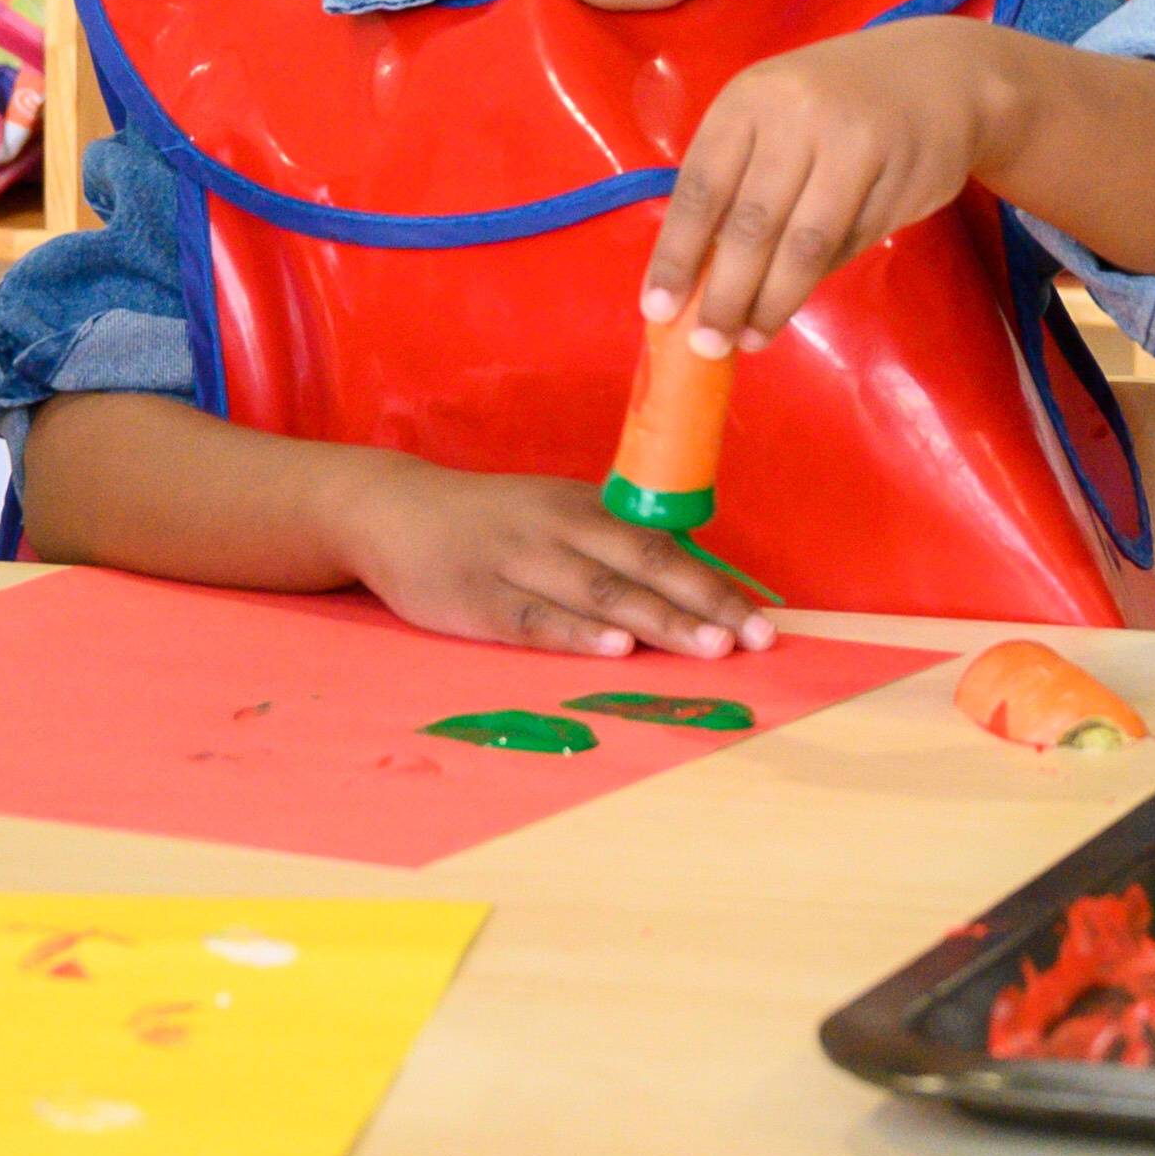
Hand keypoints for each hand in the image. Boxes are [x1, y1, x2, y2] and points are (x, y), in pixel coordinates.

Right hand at [345, 461, 771, 660]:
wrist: (392, 510)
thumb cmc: (489, 520)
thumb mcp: (553, 513)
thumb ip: (610, 542)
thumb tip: (690, 574)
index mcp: (583, 507)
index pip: (662, 545)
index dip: (714, 583)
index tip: (762, 618)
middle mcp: (559, 529)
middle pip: (642, 565)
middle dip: (704, 603)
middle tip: (753, 638)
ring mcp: (518, 562)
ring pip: (598, 591)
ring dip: (657, 619)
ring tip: (706, 646)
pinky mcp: (479, 599)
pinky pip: (535, 618)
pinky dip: (577, 632)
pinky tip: (614, 648)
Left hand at [643, 18, 1014, 352]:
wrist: (938, 72)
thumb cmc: (830, 100)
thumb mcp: (772, 113)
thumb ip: (736, 176)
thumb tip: (695, 274)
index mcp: (752, 97)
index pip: (703, 187)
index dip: (676, 253)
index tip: (657, 309)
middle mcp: (801, 115)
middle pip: (752, 224)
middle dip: (724, 294)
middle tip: (706, 345)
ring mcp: (857, 145)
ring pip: (805, 245)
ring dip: (772, 302)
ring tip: (749, 340)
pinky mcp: (903, 177)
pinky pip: (850, 244)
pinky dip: (818, 279)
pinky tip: (796, 299)